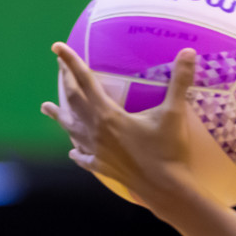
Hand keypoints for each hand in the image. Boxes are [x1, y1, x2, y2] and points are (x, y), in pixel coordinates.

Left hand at [40, 42, 198, 210]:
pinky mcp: (101, 167)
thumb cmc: (168, 150)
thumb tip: (188, 52)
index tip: (56, 47)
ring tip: (46, 107)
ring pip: (70, 128)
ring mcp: (95, 150)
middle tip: (59, 66)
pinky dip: (76, 151)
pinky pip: (82, 156)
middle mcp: (95, 130)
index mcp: (108, 114)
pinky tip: (72, 151)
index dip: (71, 62)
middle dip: (65, 80)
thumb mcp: (174, 113)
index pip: (85, 81)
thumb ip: (179, 81)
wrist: (165, 188)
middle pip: (74, 100)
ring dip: (59, 115)